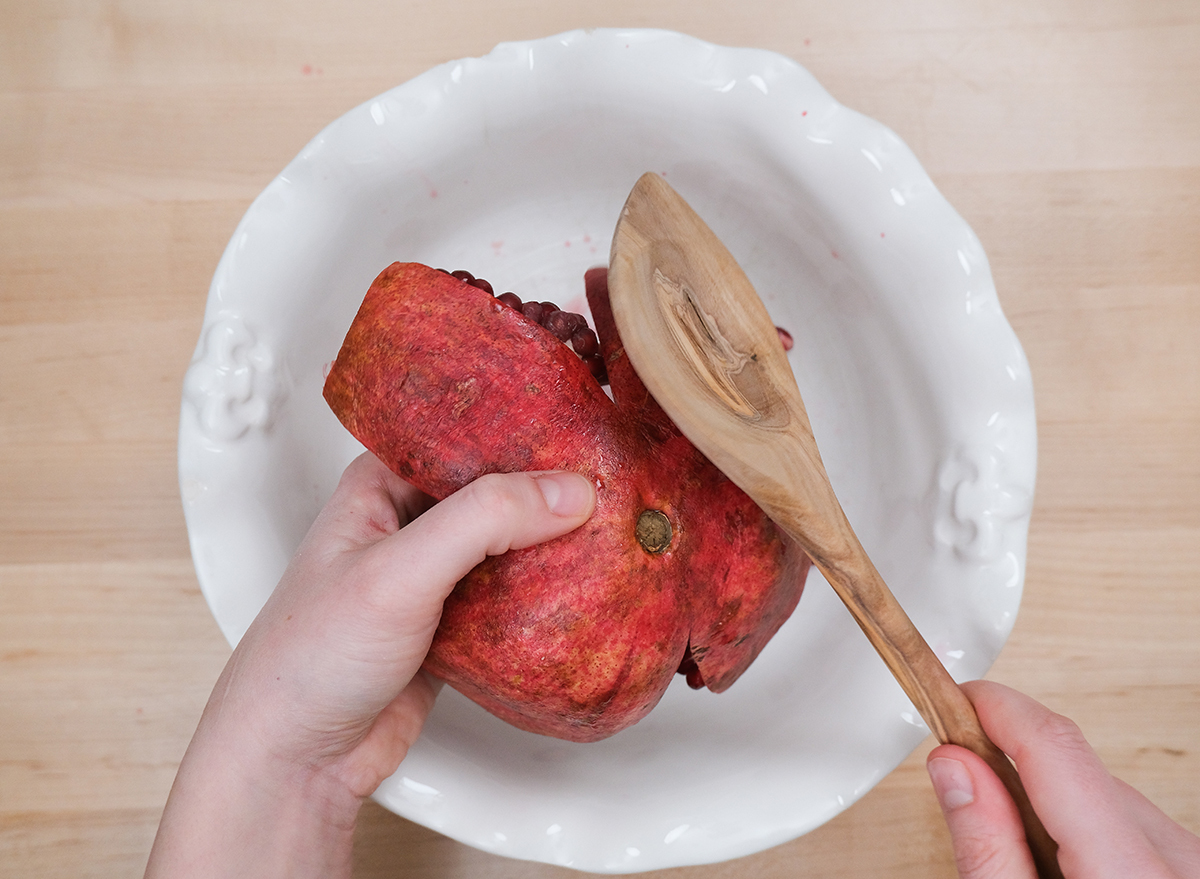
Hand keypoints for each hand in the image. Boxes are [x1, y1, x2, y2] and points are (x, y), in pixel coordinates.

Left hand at [145, 453, 594, 877]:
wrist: (297, 758)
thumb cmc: (308, 657)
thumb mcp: (397, 572)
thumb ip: (481, 521)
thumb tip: (565, 492)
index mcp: (380, 485)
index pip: (464, 436)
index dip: (523, 431)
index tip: (583, 432)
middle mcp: (409, 522)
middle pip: (496, 489)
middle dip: (549, 490)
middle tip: (612, 483)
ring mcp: (434, 575)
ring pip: (510, 544)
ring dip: (553, 543)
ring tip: (613, 529)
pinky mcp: (457, 624)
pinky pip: (514, 596)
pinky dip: (546, 594)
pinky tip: (584, 588)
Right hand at [927, 680, 1199, 877]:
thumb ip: (988, 848)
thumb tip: (953, 765)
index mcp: (1130, 869)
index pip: (1054, 745)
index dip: (996, 708)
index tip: (953, 695)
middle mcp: (1176, 856)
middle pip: (1075, 770)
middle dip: (1011, 771)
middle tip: (962, 790)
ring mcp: (1192, 860)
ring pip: (1103, 796)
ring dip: (1052, 807)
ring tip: (1022, 861)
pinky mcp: (1191, 864)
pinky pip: (1132, 823)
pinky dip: (1090, 832)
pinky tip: (1064, 869)